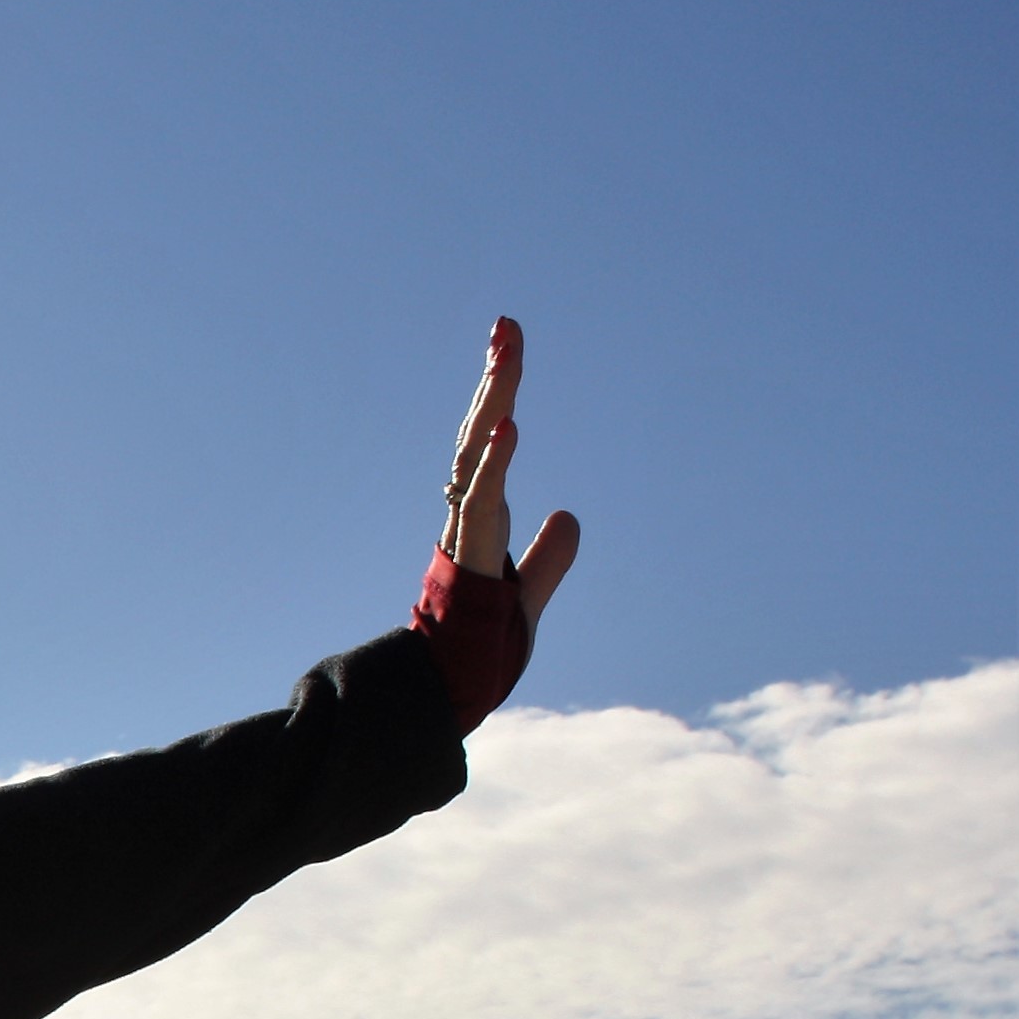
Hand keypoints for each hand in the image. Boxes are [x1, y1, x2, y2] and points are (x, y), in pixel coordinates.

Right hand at [440, 316, 578, 625]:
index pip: (490, 443)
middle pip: (481, 433)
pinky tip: (509, 426)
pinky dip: (495, 464)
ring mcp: (466, 535)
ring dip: (494, 404)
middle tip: (507, 326)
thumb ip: (550, 558)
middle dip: (496, 379)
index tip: (508, 347)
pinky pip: (482, 504)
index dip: (499, 395)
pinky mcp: (471, 559)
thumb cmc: (478, 650)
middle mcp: (468, 517)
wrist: (447, 692)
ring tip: (508, 357)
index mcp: (483, 519)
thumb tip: (570, 517)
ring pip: (477, 456)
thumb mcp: (528, 596)